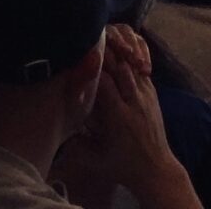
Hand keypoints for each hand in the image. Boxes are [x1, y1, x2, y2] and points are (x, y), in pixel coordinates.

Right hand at [62, 26, 179, 189]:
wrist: (156, 169)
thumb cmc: (122, 166)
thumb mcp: (95, 160)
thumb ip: (75, 145)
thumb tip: (54, 128)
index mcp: (119, 118)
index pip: (106, 84)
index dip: (92, 68)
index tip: (78, 57)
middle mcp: (134, 103)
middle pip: (120, 69)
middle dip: (105, 53)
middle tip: (88, 40)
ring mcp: (146, 97)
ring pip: (131, 67)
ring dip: (118, 53)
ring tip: (102, 41)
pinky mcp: (153, 95)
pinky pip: (140, 72)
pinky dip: (129, 61)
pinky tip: (119, 53)